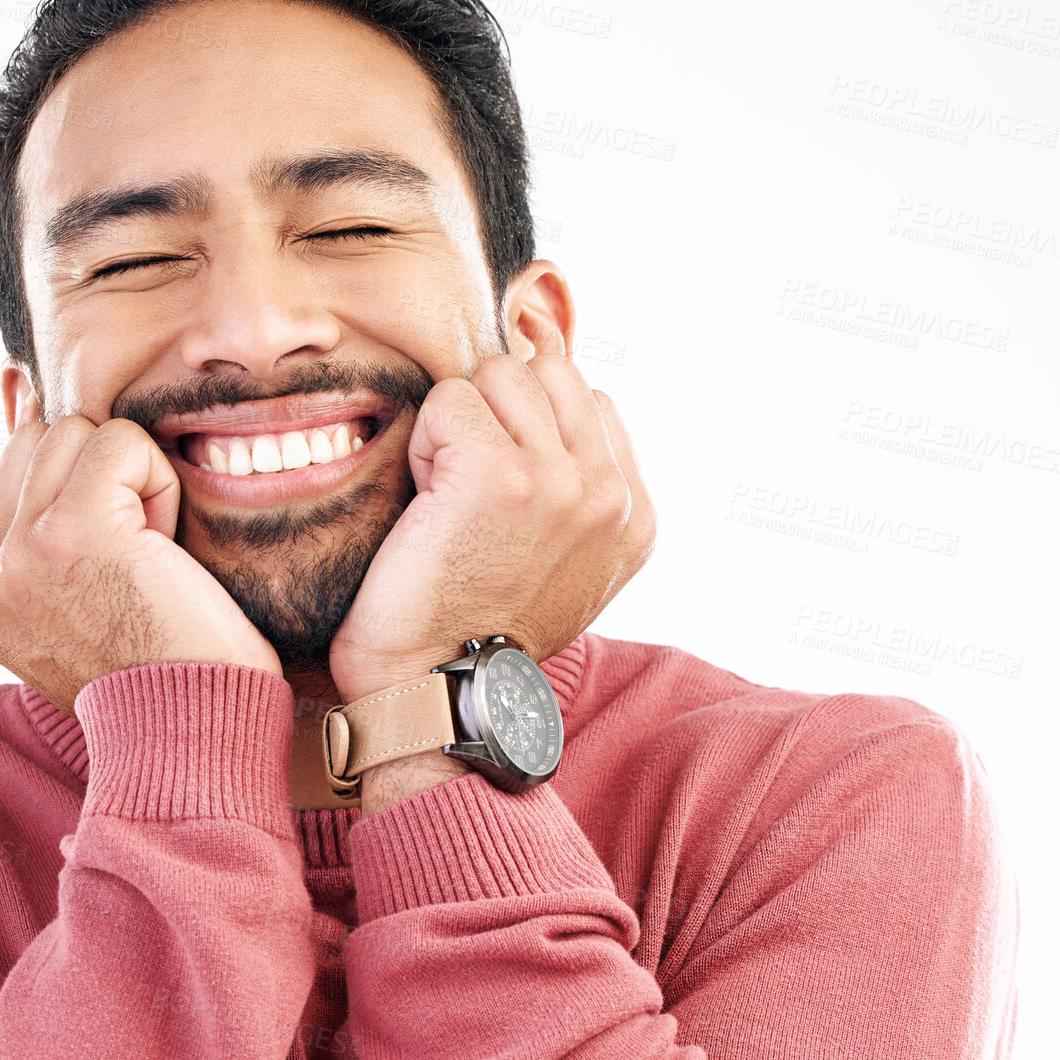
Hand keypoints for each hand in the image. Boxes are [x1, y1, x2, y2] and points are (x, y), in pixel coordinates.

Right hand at [0, 414, 281, 715]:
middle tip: (133, 554)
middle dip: (98, 478)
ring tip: (147, 551)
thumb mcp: (75, 587)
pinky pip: (119, 441)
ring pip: (74, 431)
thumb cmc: (156, 664)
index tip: (110, 531)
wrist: (189, 731)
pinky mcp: (71, 528)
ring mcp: (17, 548)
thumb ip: (34, 502)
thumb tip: (11, 382)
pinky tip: (164, 547)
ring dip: (129, 477)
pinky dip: (158, 482)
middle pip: (35, 442)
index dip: (63, 483)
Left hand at [327, 352, 654, 708]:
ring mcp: (560, 480)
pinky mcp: (496, 471)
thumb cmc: (474, 628)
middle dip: (497, 409)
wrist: (432, 687)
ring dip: (460, 422)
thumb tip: (554, 401)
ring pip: (502, 373)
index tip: (499, 492)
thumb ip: (580, 490)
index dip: (528, 425)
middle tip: (468, 484)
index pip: (591, 399)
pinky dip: (424, 440)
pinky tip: (428, 501)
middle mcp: (609, 495)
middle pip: (549, 372)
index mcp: (634, 517)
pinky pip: (451, 398)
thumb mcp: (563, 563)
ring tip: (449, 492)